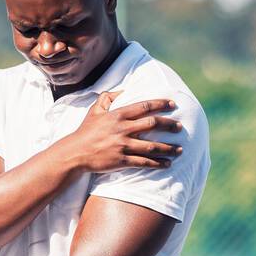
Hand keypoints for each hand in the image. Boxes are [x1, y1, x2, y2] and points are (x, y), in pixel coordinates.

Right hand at [60, 91, 182, 172]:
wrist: (75, 153)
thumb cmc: (85, 131)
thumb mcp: (94, 110)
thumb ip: (107, 98)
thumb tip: (122, 91)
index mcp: (118, 115)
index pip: (144, 106)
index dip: (160, 104)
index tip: (173, 104)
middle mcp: (122, 129)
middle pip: (152, 124)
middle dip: (169, 125)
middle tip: (180, 127)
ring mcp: (123, 145)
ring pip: (151, 146)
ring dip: (168, 148)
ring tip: (180, 149)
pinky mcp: (121, 160)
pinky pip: (144, 162)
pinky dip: (157, 163)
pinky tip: (167, 164)